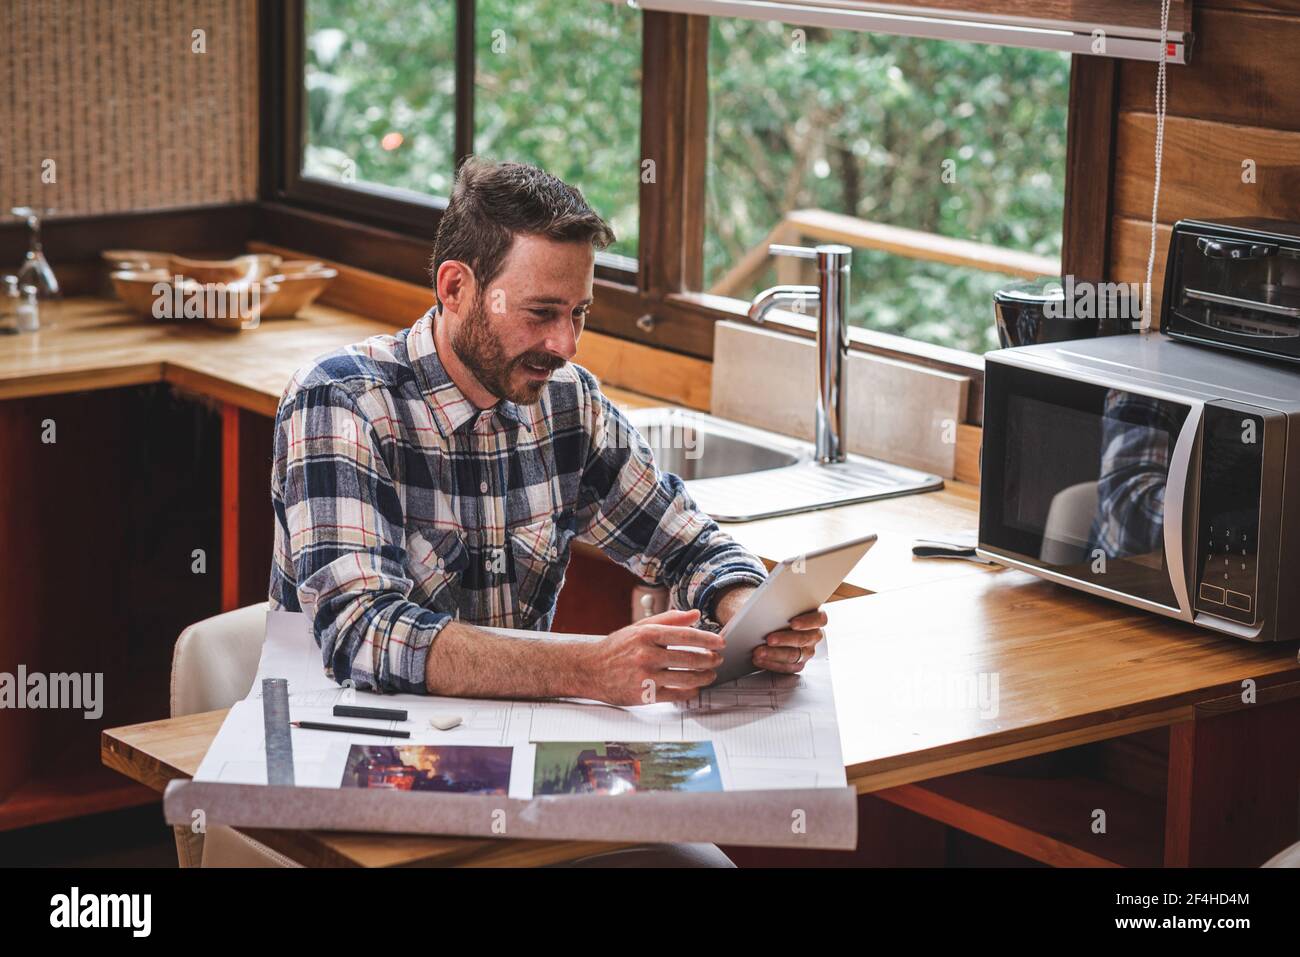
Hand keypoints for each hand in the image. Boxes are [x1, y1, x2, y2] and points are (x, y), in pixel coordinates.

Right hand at [579, 608, 724, 705]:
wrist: (590, 669)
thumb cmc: (616, 648)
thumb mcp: (640, 627)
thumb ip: (669, 619)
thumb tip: (695, 614)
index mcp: (647, 634)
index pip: (686, 635)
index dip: (708, 639)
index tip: (720, 642)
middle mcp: (647, 655)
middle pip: (690, 658)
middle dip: (710, 660)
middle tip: (718, 659)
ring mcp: (646, 677)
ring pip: (687, 679)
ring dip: (704, 677)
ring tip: (710, 674)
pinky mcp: (645, 695)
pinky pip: (676, 695)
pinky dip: (690, 692)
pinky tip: (694, 688)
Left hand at [752, 608, 826, 674]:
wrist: (767, 623)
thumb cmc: (775, 610)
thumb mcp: (776, 602)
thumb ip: (777, 602)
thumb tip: (766, 602)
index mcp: (814, 617)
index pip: (819, 619)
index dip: (807, 621)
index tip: (793, 623)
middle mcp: (813, 635)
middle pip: (804, 639)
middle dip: (785, 639)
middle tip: (769, 639)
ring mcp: (806, 651)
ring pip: (795, 655)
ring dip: (774, 654)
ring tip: (759, 652)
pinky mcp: (797, 663)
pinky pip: (787, 667)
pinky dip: (772, 664)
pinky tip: (759, 659)